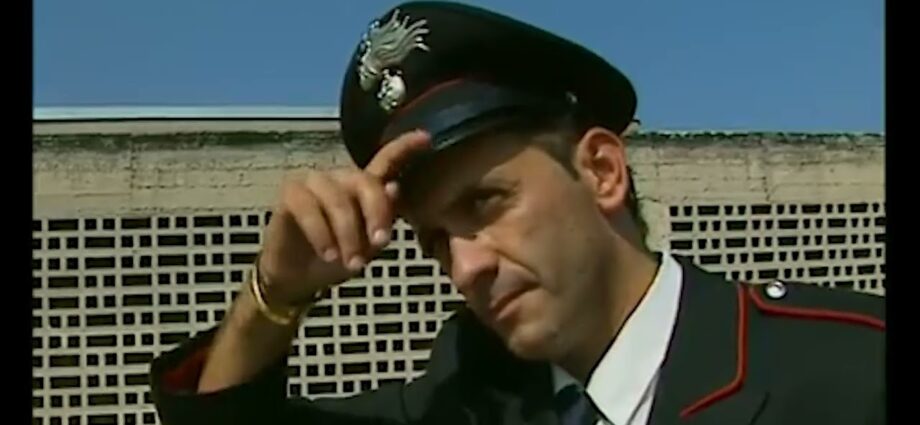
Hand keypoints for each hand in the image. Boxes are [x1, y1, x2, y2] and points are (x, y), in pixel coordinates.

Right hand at [257, 130, 430, 305]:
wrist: (297, 278)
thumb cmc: (336, 258)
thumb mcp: (368, 246)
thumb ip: (382, 220)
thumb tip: (394, 187)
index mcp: (363, 188)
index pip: (385, 161)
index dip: (404, 147)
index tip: (425, 138)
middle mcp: (339, 178)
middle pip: (364, 182)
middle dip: (376, 214)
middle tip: (379, 244)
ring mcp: (313, 182)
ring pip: (338, 200)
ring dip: (348, 234)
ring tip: (351, 263)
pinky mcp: (290, 193)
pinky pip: (309, 209)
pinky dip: (322, 235)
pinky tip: (328, 254)